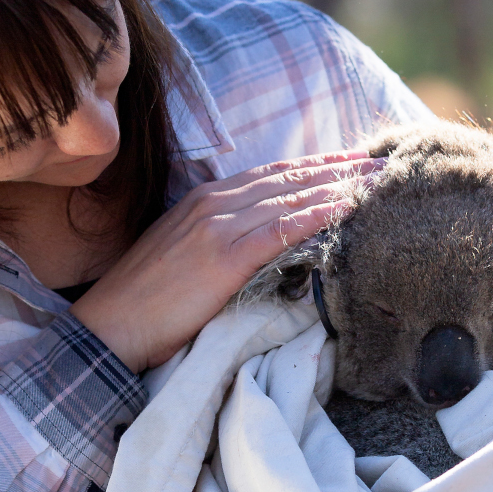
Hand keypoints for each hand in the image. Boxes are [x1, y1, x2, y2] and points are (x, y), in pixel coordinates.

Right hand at [71, 151, 381, 371]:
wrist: (107, 329)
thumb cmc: (143, 304)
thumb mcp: (182, 259)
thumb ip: (217, 243)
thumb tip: (257, 248)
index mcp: (204, 202)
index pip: (273, 176)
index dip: (317, 166)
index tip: (354, 162)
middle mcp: (213, 204)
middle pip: (290, 178)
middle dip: (340, 169)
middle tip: (385, 164)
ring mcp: (217, 227)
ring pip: (291, 196)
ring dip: (340, 186)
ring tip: (379, 182)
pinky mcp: (223, 257)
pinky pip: (280, 229)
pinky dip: (316, 215)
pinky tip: (347, 208)